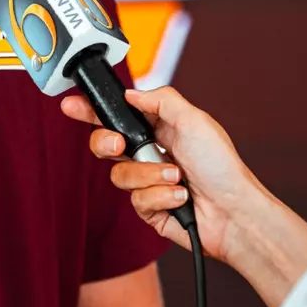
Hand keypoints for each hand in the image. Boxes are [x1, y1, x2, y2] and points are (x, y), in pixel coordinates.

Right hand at [62, 86, 306, 306]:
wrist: (235, 212)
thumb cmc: (221, 166)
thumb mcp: (194, 120)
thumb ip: (160, 101)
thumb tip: (131, 94)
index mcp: (157, 129)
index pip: (116, 116)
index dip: (91, 111)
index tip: (71, 106)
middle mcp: (149, 154)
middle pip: (104, 145)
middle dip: (107, 144)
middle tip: (122, 146)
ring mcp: (148, 183)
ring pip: (119, 176)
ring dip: (150, 175)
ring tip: (177, 177)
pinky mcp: (149, 209)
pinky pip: (136, 200)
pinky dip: (160, 197)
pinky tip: (180, 197)